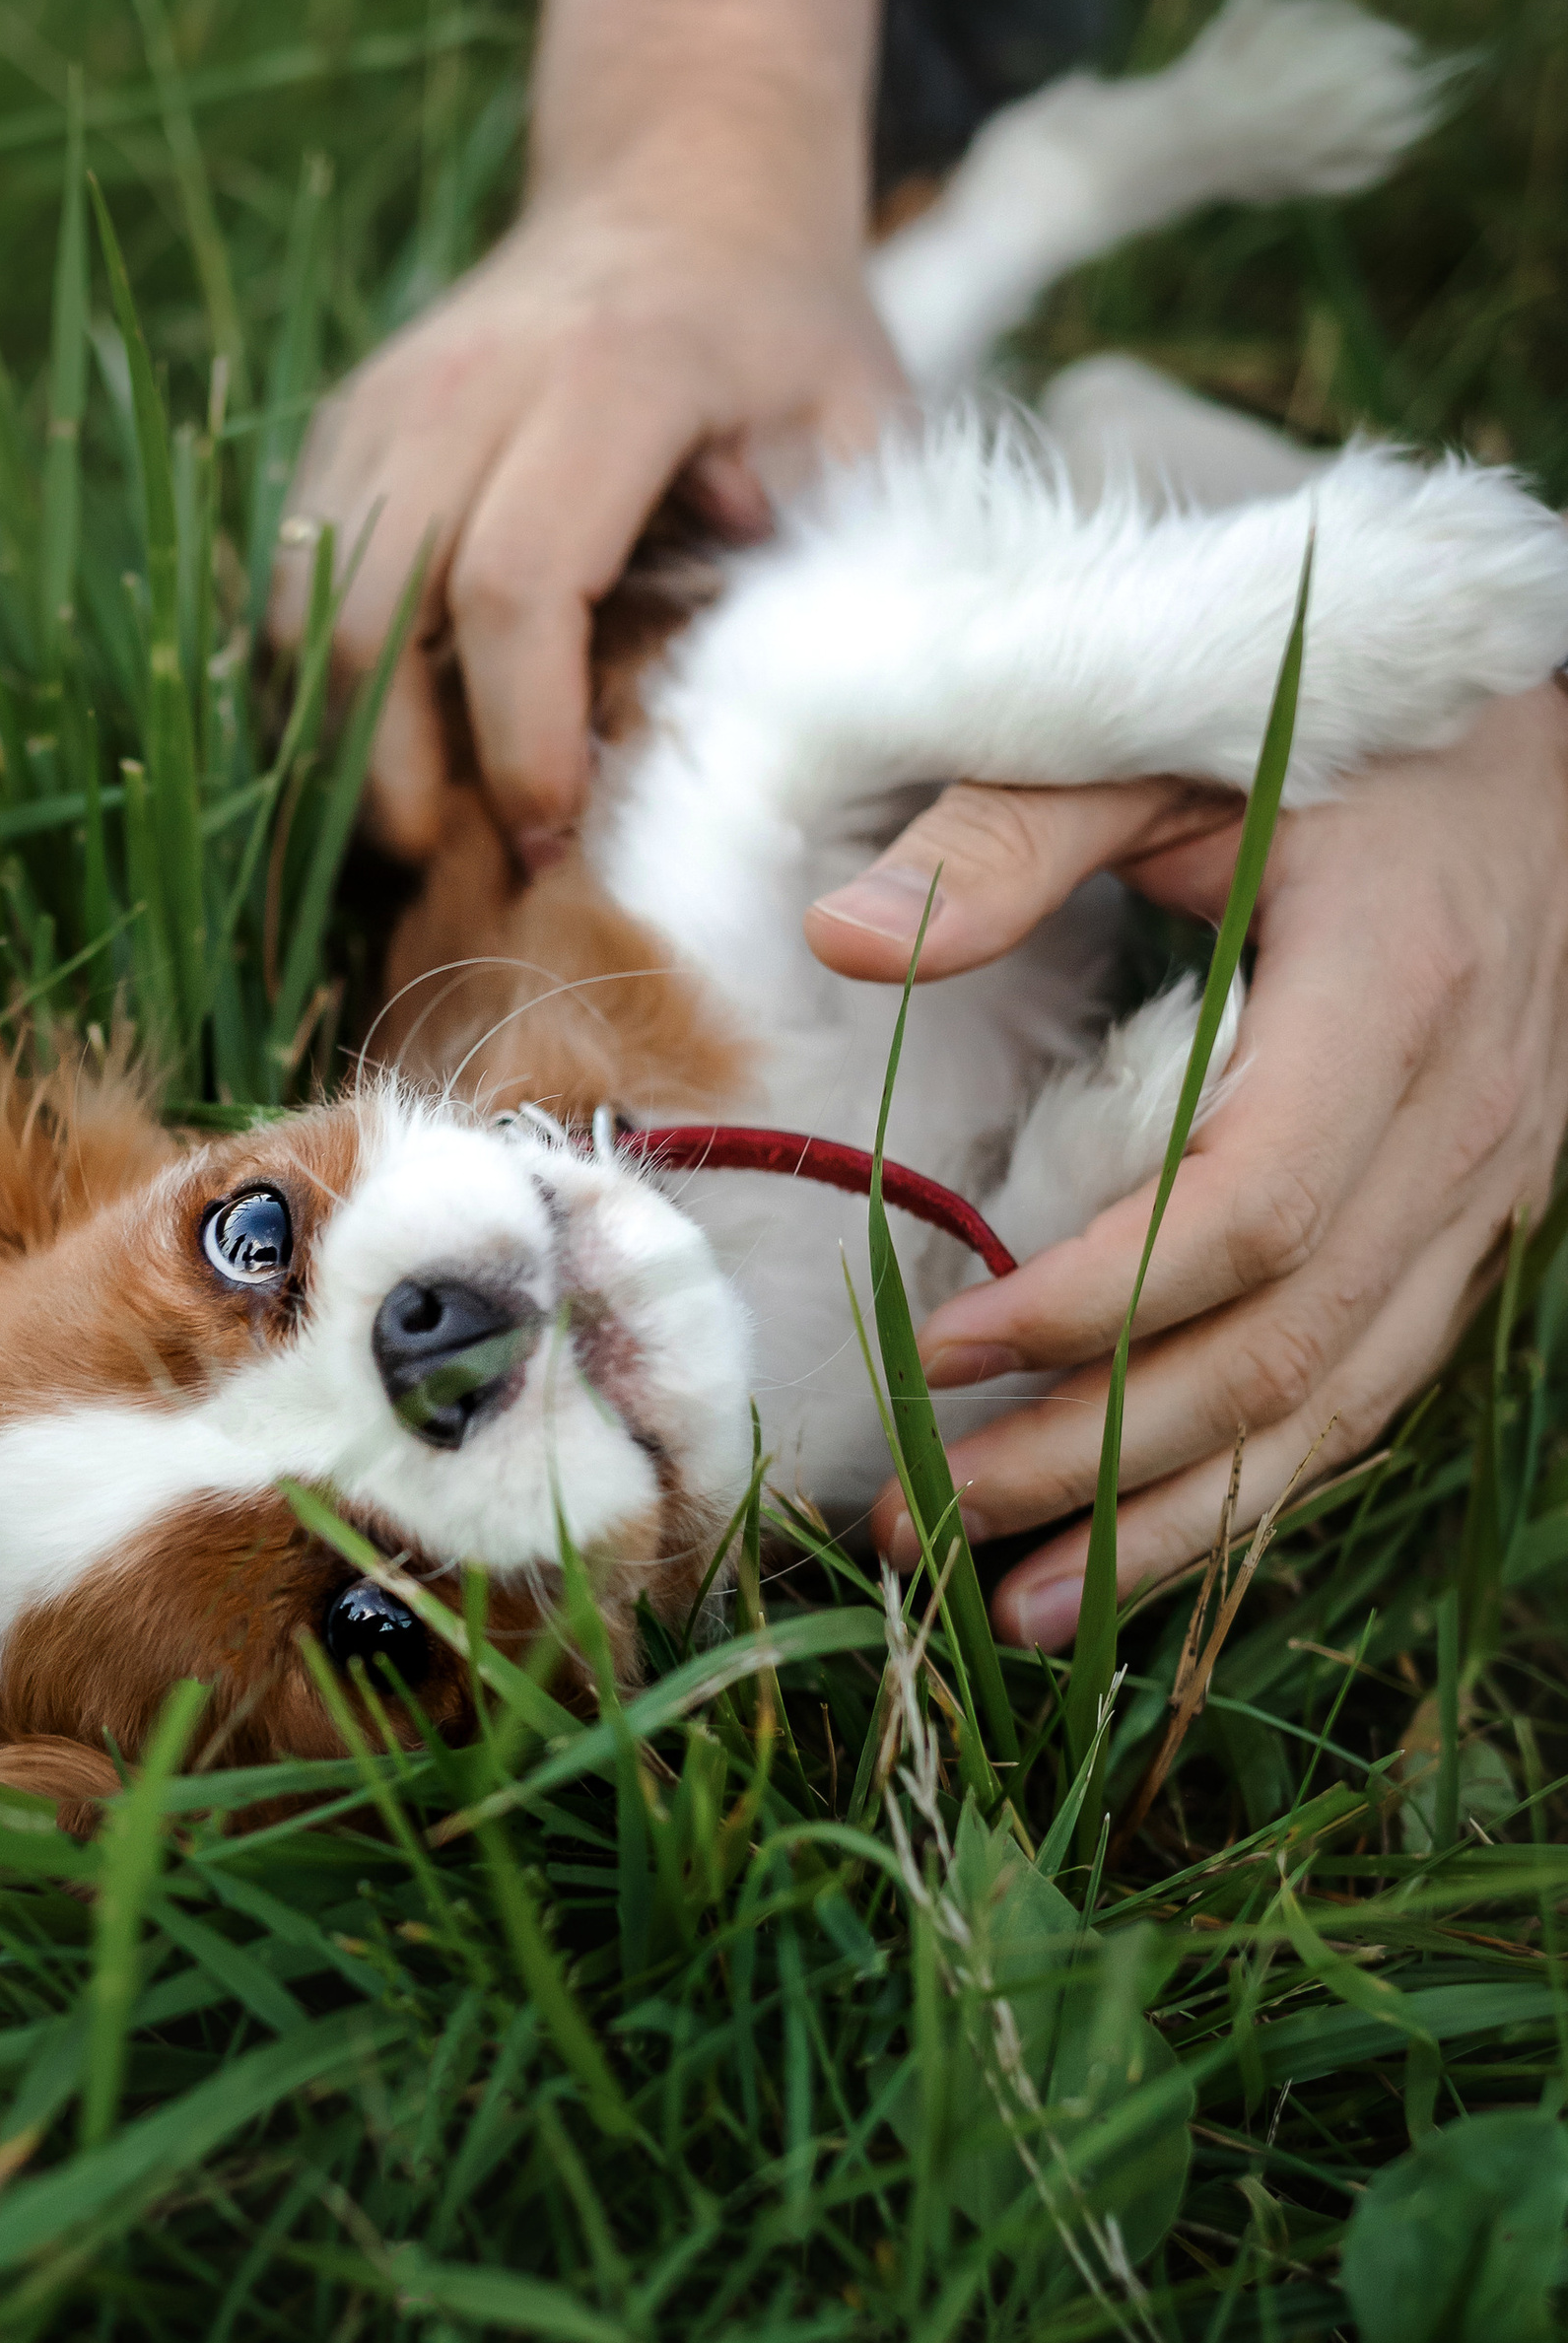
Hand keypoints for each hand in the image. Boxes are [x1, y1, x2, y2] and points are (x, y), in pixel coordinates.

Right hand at [270, 132, 903, 866]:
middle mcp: (467, 381)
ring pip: (307, 609)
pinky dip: (323, 685)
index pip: (516, 583)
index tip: (553, 828)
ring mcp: (383, 402)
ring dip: (344, 738)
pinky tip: (392, 748)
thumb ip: (831, 558)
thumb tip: (765, 723)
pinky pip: (294, 586)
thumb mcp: (860, 418)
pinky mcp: (341, 432)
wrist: (679, 187)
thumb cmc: (783, 330)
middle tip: (463, 863)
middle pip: (374, 613)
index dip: (521, 731)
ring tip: (422, 824)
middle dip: (400, 768)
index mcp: (609, 376)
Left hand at [802, 681, 1567, 1644]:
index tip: (937, 1349)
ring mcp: (1492, 1192)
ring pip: (1339, 1407)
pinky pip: (1372, 1391)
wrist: (1529, 749)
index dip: (1095, 1304)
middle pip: (1284, 1345)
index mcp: (1394, 994)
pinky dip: (1254, 1485)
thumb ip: (1006, 833)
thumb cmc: (1326, 735)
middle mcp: (1468, 1119)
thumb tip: (843, 939)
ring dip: (1174, 1523)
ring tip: (1011, 1607)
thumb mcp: (1159, 739)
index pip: (1250, 1208)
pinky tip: (1136, 1551)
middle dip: (1097, 1459)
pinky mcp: (1479, 1231)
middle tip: (921, 1520)